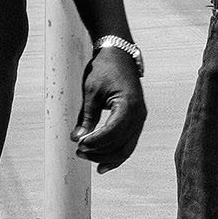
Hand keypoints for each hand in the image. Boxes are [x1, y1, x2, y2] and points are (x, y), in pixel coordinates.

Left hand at [71, 41, 148, 172]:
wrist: (119, 54)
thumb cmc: (105, 68)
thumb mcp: (92, 91)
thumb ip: (87, 116)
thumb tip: (77, 137)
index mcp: (129, 105)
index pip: (113, 132)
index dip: (96, 142)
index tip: (79, 144)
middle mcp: (139, 114)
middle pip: (121, 144)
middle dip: (99, 152)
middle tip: (79, 152)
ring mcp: (140, 118)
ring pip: (126, 148)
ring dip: (106, 156)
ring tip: (86, 157)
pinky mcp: (136, 120)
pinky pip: (128, 143)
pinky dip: (116, 154)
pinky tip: (103, 164)